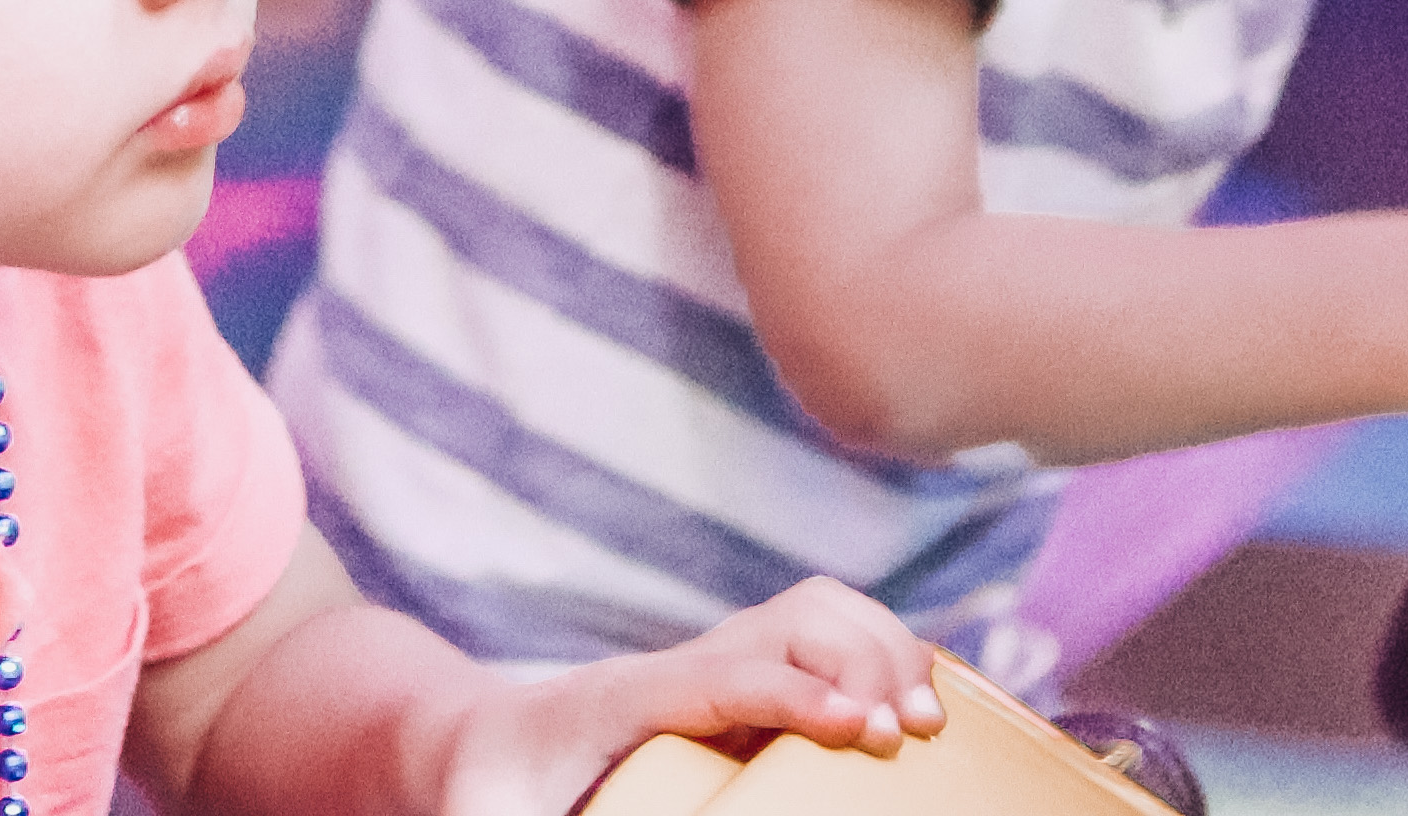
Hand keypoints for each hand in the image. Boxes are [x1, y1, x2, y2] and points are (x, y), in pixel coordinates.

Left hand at [438, 576, 946, 815]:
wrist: (479, 747)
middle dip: (860, 662)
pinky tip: (917, 710)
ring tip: (929, 723)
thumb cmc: (486, 795)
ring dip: (883, 648)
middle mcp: (683, 665)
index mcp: (623, 697)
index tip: (859, 728)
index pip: (721, 676)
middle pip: (789, 621)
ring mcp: (717, 664)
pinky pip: (826, 639)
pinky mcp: (743, 682)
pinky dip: (883, 654)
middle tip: (908, 735)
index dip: (792, 695)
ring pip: (817, 612)